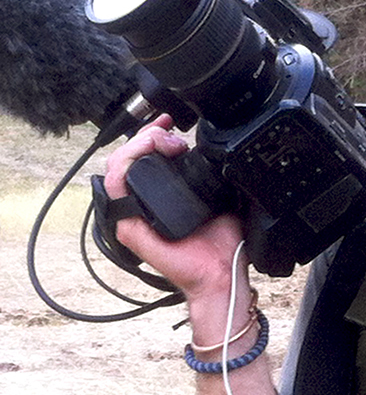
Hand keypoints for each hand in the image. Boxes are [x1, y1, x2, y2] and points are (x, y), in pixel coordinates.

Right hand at [103, 117, 246, 305]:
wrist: (221, 271)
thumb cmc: (220, 243)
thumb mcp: (220, 196)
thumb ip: (211, 173)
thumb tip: (213, 148)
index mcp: (159, 196)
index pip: (142, 157)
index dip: (151, 134)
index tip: (171, 124)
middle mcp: (142, 204)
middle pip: (126, 156)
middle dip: (147, 134)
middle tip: (171, 136)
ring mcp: (132, 214)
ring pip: (116, 165)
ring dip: (137, 144)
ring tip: (163, 143)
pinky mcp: (127, 225)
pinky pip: (114, 186)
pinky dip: (125, 163)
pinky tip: (147, 153)